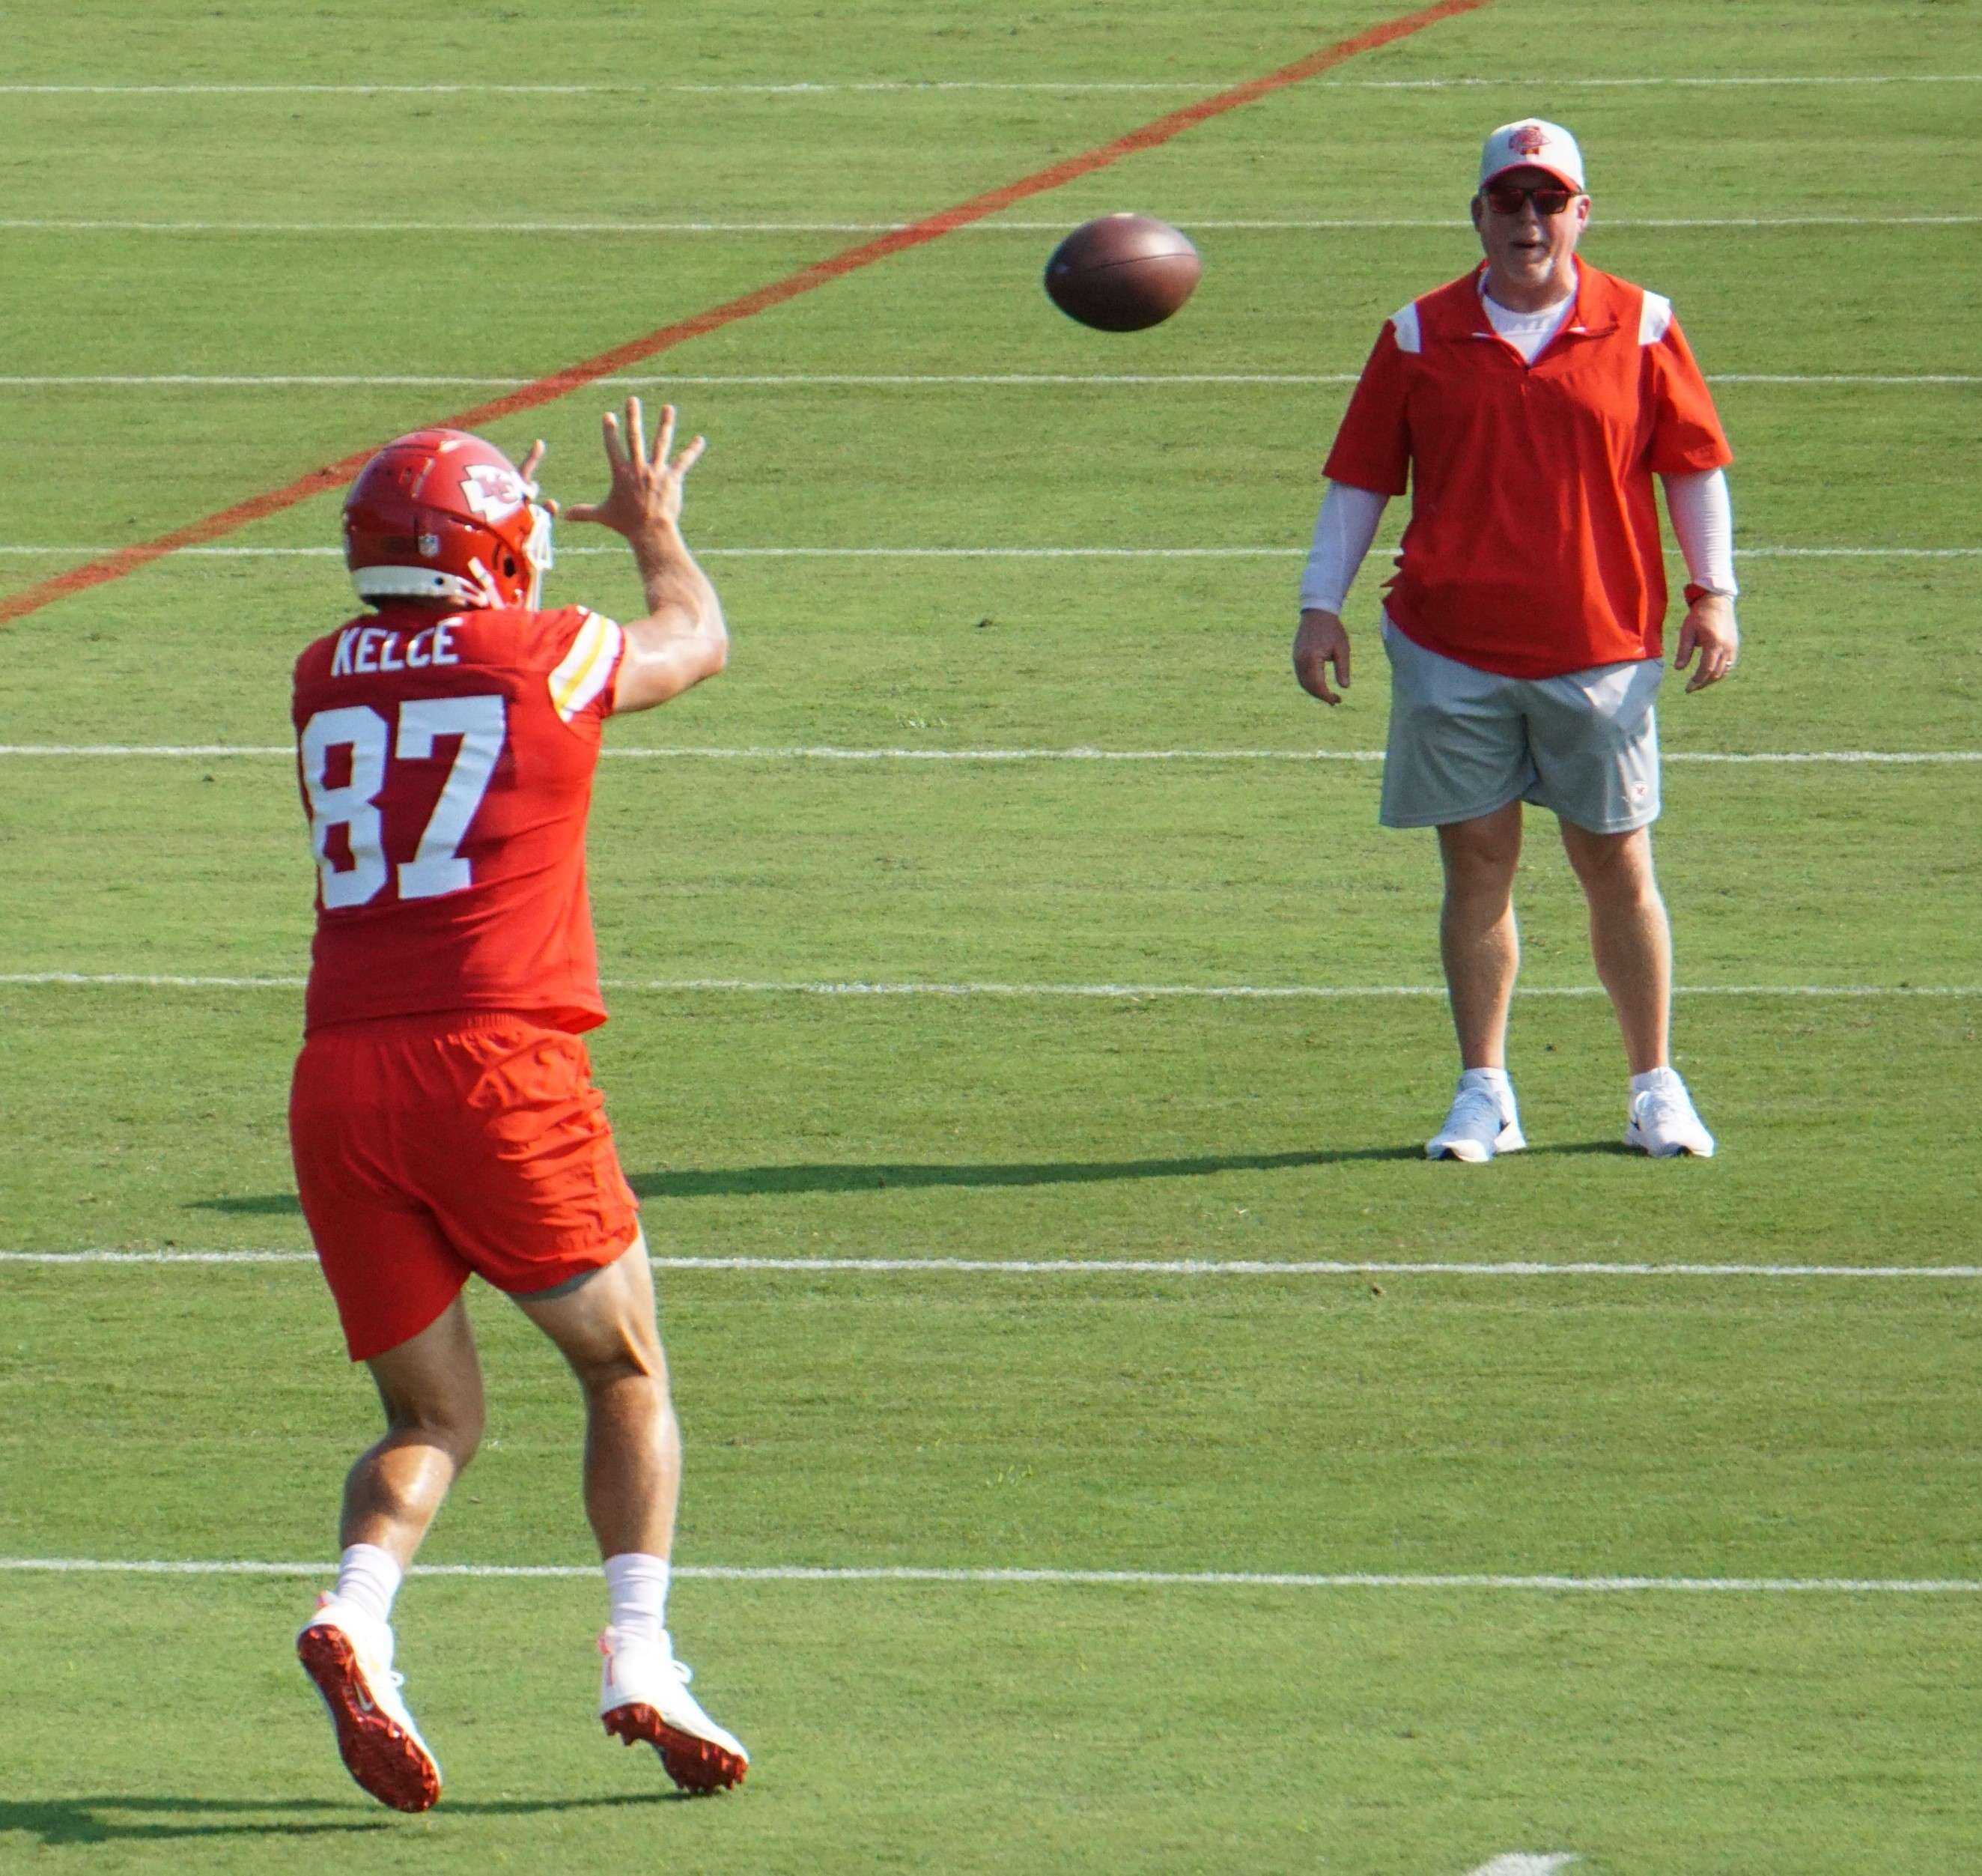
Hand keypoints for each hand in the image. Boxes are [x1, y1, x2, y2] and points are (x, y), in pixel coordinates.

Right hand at [563, 397, 706, 544]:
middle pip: (635, 436)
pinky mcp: (672, 478)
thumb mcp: (603, 515)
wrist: (650, 531)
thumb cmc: (626, 525)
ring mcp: (656, 471)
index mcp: (621, 472)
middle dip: (633, 416)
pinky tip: (700, 440)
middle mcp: (638, 467)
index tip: (608, 415)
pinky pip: (684, 461)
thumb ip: (584, 512)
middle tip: (633, 399)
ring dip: (665, 423)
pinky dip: (693, 451)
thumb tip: (563, 516)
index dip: (609, 431)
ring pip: (661, 442)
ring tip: (668, 408)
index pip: (613, 446)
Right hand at [1293, 608, 1350, 704]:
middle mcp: (1300, 661)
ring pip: (1303, 682)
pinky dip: (1309, 683)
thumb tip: (1345, 687)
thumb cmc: (1332, 629)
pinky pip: (1301, 675)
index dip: (1327, 696)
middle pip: (1308, 687)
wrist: (1317, 612)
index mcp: (1312, 659)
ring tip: (1328, 695)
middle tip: (1335, 701)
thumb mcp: (1342, 649)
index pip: (1318, 685)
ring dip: (1314, 691)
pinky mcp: (1296, 656)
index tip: (1337, 701)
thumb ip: (1343, 669)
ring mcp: (1296, 658)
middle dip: (1321, 696)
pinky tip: (1320, 684)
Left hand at [1675, 592, 1737, 692]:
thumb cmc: (1699, 615)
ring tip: (1699, 683)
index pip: (1707, 669)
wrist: (1717, 601)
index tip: (1688, 688)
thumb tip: (1678, 669)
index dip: (1697, 681)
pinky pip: (1729, 664)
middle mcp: (1727, 647)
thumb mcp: (1687, 632)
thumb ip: (1684, 651)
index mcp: (1714, 644)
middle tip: (1691, 688)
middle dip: (1703, 683)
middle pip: (1716, 673)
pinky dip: (1720, 672)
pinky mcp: (1735, 645)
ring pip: (1725, 671)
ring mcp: (1733, 647)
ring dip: (1712, 679)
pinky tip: (1709, 674)